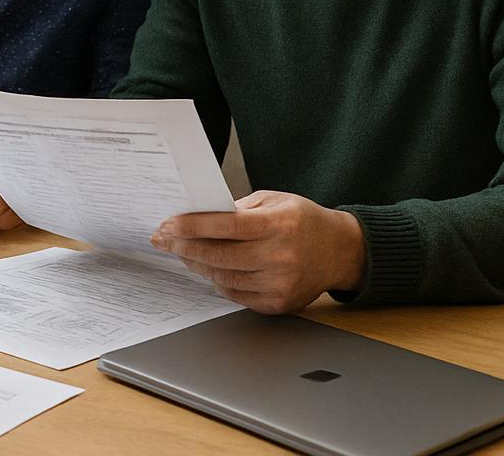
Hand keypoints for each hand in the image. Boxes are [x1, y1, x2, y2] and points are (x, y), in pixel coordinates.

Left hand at [151, 190, 366, 313]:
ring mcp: (280, 284)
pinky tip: (207, 269)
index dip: (193, 226)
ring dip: (196, 264)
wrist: (341, 252)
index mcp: (280, 225)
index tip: (168, 224)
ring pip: (223, 277)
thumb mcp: (274, 200)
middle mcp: (281, 257)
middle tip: (163, 239)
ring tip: (182, 252)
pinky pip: (235, 294)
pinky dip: (216, 281)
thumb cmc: (303, 221)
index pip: (227, 227)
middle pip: (219, 256)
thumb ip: (237, 208)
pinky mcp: (279, 303)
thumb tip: (197, 216)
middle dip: (184, 247)